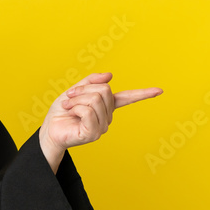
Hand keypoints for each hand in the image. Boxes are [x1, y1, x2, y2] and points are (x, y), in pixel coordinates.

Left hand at [39, 73, 162, 172]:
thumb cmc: (62, 112)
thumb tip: (110, 75)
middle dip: (83, 90)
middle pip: (104, 90)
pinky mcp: (93, 134)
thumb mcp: (76, 90)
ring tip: (69, 107)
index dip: (143, 94)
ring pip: (96, 99)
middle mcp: (107, 117)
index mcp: (105, 106)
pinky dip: (76, 108)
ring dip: (77, 99)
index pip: (127, 98)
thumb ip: (91, 82)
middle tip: (70, 97)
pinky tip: (71, 114)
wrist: (49, 130)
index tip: (159, 90)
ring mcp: (102, 127)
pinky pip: (88, 111)